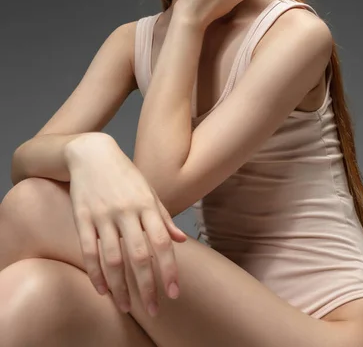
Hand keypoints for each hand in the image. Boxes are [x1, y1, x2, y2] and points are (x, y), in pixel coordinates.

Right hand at [66, 133, 186, 316]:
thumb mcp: (148, 190)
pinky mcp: (82, 217)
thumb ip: (164, 216)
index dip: (169, 270)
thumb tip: (181, 241)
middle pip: (139, 255)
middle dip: (147, 286)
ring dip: (120, 287)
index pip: (162, 242)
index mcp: (146, 204)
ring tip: (126, 307)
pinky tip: (102, 290)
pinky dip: (95, 273)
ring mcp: (103, 215)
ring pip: (112, 258)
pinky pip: (88, 251)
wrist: (91, 153)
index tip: (173, 293)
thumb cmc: (124, 174)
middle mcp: (126, 211)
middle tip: (153, 309)